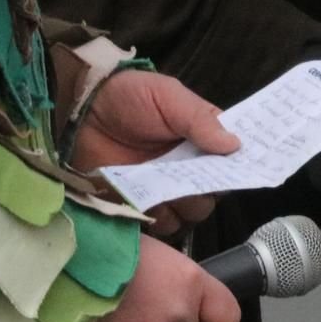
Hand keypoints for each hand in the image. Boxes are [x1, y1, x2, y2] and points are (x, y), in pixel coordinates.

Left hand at [70, 70, 238, 234]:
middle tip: (190, 176)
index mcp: (201, 137)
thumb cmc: (130, 97)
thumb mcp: (169, 98)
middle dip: (207, 189)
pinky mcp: (141, 204)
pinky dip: (159, 219)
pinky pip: (162, 224)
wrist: (80, 112)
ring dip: (184, 205)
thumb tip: (236, 145)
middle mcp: (188, 166)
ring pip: (192, 212)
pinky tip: (148, 202)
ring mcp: (165, 188)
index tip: (240, 169)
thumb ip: (200, 120)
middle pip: (215, 192)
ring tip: (165, 188)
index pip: (232, 159)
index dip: (238, 166)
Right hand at [77, 235, 240, 321]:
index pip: (226, 316)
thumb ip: (170, 279)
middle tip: (136, 317)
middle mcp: (177, 316)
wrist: (57, 266)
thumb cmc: (101, 245)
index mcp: (189, 282)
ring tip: (108, 321)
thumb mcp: (148, 249)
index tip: (197, 318)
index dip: (210, 320)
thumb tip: (171, 293)